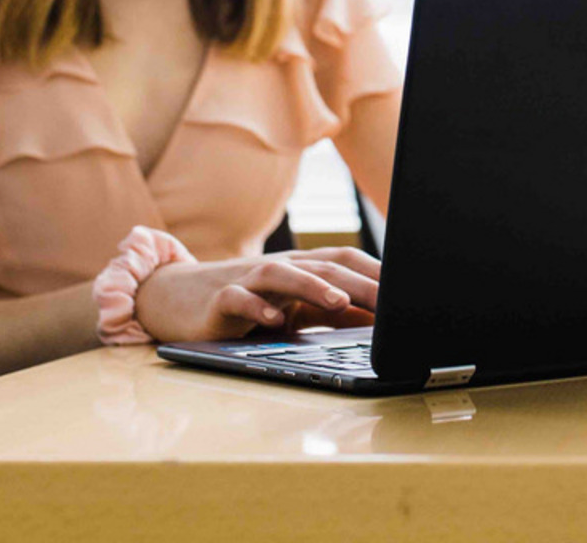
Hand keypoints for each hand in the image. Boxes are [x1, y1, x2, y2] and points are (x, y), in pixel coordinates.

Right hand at [134, 247, 380, 342]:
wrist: (176, 297)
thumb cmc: (246, 305)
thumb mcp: (294, 310)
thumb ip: (333, 314)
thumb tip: (379, 324)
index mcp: (302, 268)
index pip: (347, 261)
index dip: (378, 272)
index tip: (410, 289)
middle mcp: (280, 269)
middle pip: (324, 267)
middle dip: (360, 282)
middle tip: (392, 300)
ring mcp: (248, 281)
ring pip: (284, 275)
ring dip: (313, 286)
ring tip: (339, 301)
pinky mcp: (218, 300)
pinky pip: (238, 300)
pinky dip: (256, 308)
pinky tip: (272, 320)